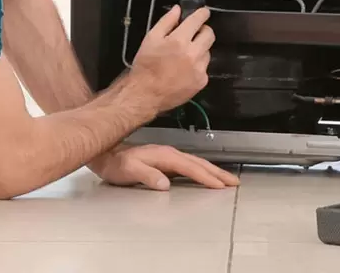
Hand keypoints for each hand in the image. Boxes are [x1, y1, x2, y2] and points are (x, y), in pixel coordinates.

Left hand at [91, 144, 239, 190]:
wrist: (106, 155)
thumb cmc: (116, 164)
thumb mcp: (128, 171)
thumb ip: (147, 176)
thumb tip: (165, 183)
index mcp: (164, 156)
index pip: (190, 168)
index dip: (206, 177)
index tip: (220, 185)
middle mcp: (168, 154)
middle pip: (198, 163)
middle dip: (217, 173)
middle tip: (233, 182)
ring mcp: (168, 157)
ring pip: (196, 163)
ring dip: (212, 171)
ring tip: (226, 179)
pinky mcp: (166, 161)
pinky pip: (189, 165)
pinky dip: (201, 170)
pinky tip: (205, 176)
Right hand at [128, 5, 213, 111]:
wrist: (146, 94)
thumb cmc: (146, 65)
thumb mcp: (150, 39)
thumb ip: (166, 22)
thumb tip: (178, 10)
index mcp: (179, 40)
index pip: (197, 21)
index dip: (203, 14)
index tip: (204, 12)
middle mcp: (193, 53)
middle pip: (209, 35)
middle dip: (204, 30)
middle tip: (195, 33)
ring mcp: (199, 69)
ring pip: (207, 52)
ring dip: (200, 49)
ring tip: (185, 56)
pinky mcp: (201, 81)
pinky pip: (204, 68)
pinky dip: (197, 66)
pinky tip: (185, 70)